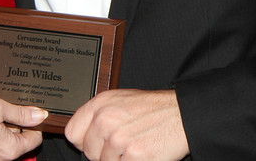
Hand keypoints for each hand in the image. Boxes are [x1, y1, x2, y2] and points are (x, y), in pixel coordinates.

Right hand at [0, 95, 45, 160]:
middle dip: (15, 122)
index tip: (27, 111)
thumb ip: (21, 113)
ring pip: (7, 138)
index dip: (33, 122)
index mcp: (11, 148)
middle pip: (20, 138)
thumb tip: (40, 115)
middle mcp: (2, 157)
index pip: (35, 137)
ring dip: (3, 125)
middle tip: (4, 110)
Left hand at [65, 89, 188, 160]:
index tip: (95, 144)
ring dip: (120, 159)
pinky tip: (142, 153)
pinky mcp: (135, 155)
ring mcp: (119, 138)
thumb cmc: (154, 109)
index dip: (84, 142)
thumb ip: (99, 116)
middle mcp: (106, 119)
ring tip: (135, 146)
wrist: (182, 114)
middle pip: (89, 152)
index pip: (73, 133)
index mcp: (100, 104)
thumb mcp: (121, 101)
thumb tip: (83, 136)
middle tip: (123, 145)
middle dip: (104, 154)